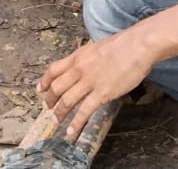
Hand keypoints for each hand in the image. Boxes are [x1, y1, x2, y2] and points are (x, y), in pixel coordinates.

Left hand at [38, 31, 155, 139]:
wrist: (137, 46)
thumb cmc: (122, 45)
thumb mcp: (97, 48)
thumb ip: (86, 58)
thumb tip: (82, 66)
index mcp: (78, 57)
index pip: (54, 70)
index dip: (44, 81)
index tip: (40, 89)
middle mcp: (79, 70)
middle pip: (57, 87)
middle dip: (50, 100)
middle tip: (48, 108)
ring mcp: (90, 82)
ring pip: (67, 101)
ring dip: (59, 113)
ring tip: (56, 121)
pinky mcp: (102, 94)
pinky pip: (84, 111)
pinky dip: (75, 123)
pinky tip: (71, 131)